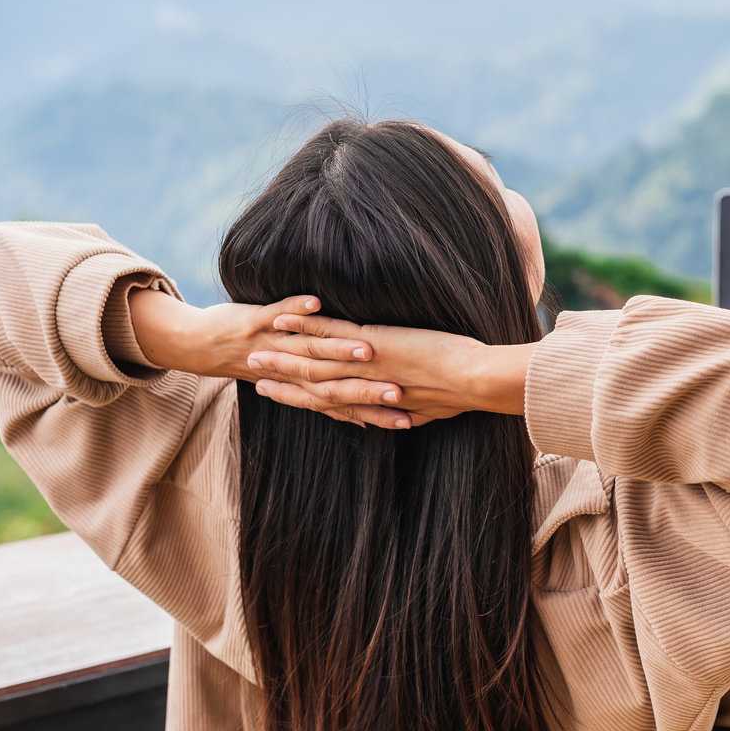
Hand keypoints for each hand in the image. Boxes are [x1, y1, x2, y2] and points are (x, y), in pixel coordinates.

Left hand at [127, 291, 409, 428]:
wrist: (200, 347)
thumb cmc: (251, 360)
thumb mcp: (291, 381)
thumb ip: (327, 393)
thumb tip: (357, 410)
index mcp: (306, 386)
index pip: (346, 404)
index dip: (375, 411)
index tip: (405, 419)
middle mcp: (292, 371)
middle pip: (337, 384)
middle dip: (369, 389)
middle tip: (399, 394)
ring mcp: (274, 346)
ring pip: (312, 350)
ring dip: (340, 349)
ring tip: (368, 348)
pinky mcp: (253, 323)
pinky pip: (277, 312)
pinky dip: (297, 308)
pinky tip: (316, 301)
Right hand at [246, 312, 534, 427]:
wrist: (477, 381)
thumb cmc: (465, 391)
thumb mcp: (432, 406)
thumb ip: (412, 408)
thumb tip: (410, 412)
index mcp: (377, 400)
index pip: (332, 405)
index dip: (303, 401)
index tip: (279, 396)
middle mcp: (366, 386)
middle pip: (314, 387)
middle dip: (282, 383)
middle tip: (252, 377)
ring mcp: (365, 365)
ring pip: (313, 361)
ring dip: (283, 356)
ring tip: (253, 353)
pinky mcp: (372, 343)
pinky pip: (330, 332)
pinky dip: (304, 324)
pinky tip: (282, 318)